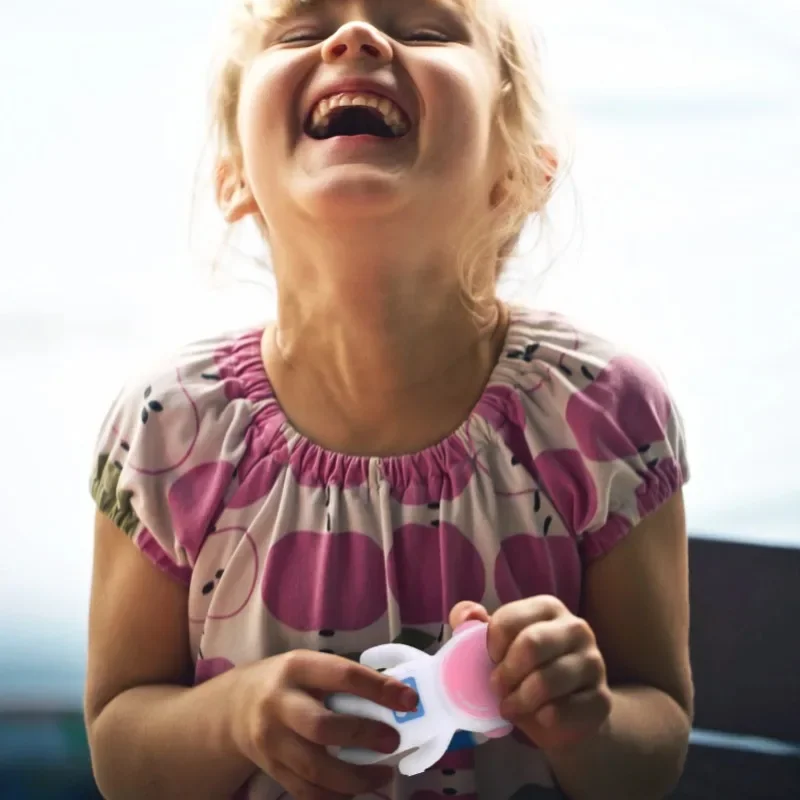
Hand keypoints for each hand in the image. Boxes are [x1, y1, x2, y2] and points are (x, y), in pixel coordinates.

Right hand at [232, 650, 417, 798]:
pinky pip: (305, 791)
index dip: (379, 689)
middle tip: (393, 742)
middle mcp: (280, 703)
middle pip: (322, 726)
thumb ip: (344, 681)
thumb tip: (396, 697)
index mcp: (298, 668)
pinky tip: (356, 790)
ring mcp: (271, 740)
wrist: (235, 707)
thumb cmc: (288, 682)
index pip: (343, 676)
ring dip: (355, 777)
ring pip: (314, 768)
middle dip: (363, 737)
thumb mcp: (310, 667)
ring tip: (383, 775)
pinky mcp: (271, 769)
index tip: (409, 700)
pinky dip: (335, 796)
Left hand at [450, 598, 611, 749]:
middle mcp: (576, 628)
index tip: (490, 661)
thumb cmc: (522, 671)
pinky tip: (539, 717)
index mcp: (547, 607)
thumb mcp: (494, 645)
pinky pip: (565, 710)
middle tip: (497, 688)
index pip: (509, 619)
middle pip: (531, 644)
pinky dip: (543, 718)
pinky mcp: (602, 698)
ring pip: (548, 680)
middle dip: (506, 673)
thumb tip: (469, 616)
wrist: (562, 714)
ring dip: (520, 700)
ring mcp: (594, 662)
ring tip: (510, 707)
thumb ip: (471, 624)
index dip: (491, 646)